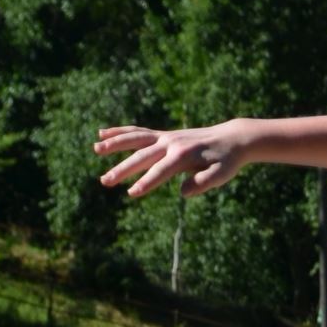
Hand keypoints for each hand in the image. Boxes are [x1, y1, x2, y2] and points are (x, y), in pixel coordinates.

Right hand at [94, 118, 255, 199]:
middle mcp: (171, 143)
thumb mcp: (221, 174)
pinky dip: (120, 132)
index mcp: (184, 155)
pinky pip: (138, 133)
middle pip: (143, 157)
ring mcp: (166, 137)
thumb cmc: (227, 161)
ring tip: (96, 149)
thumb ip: (203, 183)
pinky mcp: (163, 136)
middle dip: (123, 169)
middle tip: (105, 181)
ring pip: (135, 139)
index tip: (131, 194)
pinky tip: (102, 134)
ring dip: (115, 144)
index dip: (147, 183)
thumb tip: (183, 192)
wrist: (231, 138)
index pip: (161, 171)